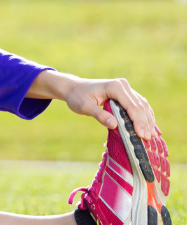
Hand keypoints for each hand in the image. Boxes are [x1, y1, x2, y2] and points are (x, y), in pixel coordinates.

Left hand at [27, 70, 157, 139]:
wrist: (73, 88)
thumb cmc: (77, 97)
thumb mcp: (84, 107)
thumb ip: (99, 115)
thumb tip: (115, 125)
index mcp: (115, 87)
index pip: (131, 106)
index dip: (138, 121)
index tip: (141, 135)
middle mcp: (123, 85)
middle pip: (139, 106)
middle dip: (144, 123)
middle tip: (148, 138)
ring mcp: (125, 88)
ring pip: (141, 105)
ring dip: (147, 120)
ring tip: (151, 135)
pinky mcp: (125, 93)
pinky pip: (138, 105)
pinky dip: (144, 115)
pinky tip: (148, 126)